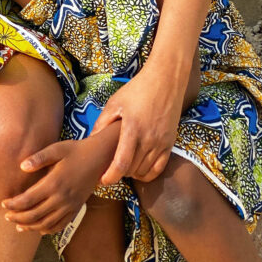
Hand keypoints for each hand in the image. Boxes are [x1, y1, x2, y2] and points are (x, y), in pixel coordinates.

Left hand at [1, 140, 101, 234]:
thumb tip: (22, 167)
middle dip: (18, 218)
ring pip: (47, 224)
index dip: (14, 204)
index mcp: (54, 183)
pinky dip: (48, 229)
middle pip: (35, 215)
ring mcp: (70, 206)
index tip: (3, 204)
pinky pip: (61, 225)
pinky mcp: (76, 209)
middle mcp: (62, 198)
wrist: (100, 158)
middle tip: (6, 217)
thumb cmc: (75, 150)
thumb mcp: (57, 149)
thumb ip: (39, 158)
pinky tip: (39, 229)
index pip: (29, 199)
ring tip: (18, 225)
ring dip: (30, 227)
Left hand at [94, 63, 184, 183]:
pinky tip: (137, 169)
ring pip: (144, 171)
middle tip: (108, 169)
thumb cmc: (137, 90)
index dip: (110, 176)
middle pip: (132, 170)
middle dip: (118, 173)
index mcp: (132, 129)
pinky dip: (147, 174)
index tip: (102, 180)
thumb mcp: (115, 103)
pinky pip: (158, 168)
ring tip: (121, 167)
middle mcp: (149, 139)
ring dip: (131, 173)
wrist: (165, 81)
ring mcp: (161, 143)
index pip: (121, 163)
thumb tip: (91, 141)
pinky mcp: (170, 144)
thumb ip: (102, 123)